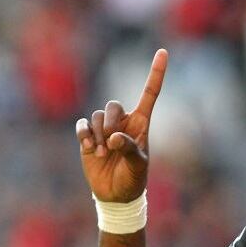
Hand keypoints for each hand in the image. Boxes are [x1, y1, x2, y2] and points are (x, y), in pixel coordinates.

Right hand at [75, 49, 166, 201]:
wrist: (115, 194)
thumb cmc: (133, 179)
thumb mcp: (138, 166)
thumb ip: (130, 150)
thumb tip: (115, 137)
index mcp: (141, 124)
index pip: (150, 94)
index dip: (156, 73)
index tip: (163, 52)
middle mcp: (123, 122)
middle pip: (113, 105)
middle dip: (111, 122)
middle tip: (113, 144)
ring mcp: (104, 129)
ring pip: (97, 115)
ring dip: (99, 134)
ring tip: (104, 153)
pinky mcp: (88, 137)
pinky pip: (82, 125)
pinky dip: (84, 134)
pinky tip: (91, 148)